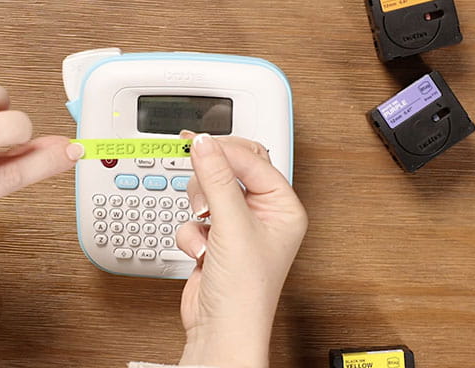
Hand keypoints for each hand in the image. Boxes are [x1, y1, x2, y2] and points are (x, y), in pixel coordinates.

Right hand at [175, 132, 307, 367]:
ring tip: (204, 223)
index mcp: (283, 207)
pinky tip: (200, 251)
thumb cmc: (245, 291)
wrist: (221, 331)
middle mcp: (264, 215)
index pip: (253, 161)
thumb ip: (216, 178)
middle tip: (196, 178)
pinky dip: (191, 233)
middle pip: (230, 171)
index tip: (197, 143)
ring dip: (199, 208)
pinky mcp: (214, 242)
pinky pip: (195, 219)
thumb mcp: (232, 224)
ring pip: (208, 193)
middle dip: (209, 180)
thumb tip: (204, 144)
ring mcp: (238, 229)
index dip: (225, 149)